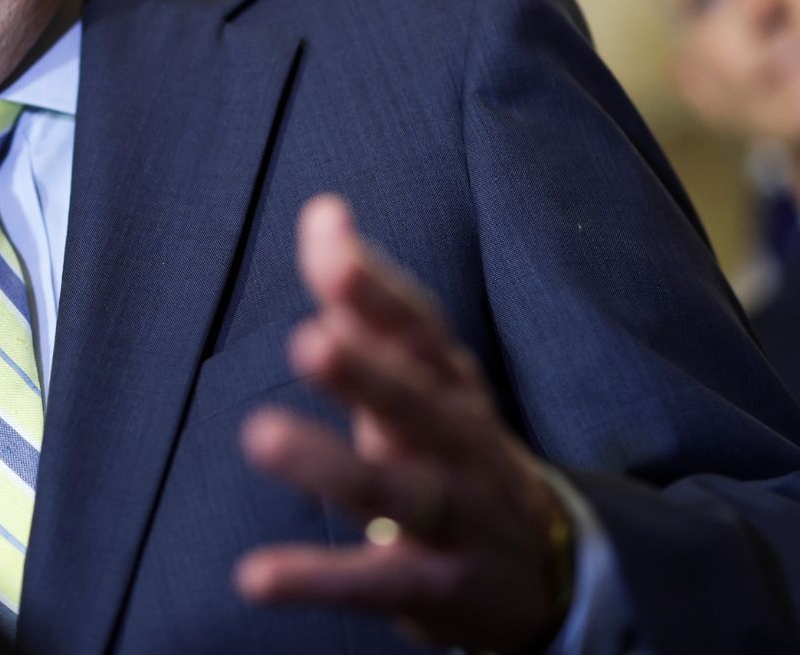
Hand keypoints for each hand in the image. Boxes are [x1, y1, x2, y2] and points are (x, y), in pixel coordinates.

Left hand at [236, 195, 572, 651]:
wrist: (543, 570)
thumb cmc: (453, 448)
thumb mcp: (421, 373)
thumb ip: (364, 299)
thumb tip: (322, 211)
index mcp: (450, 383)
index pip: (419, 327)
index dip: (376, 287)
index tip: (331, 240)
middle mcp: (457, 442)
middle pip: (418, 403)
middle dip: (369, 372)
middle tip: (310, 340)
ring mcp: (451, 517)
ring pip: (398, 492)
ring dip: (332, 465)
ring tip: (261, 437)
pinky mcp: (433, 589)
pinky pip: (374, 583)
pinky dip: (317, 578)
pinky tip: (257, 577)